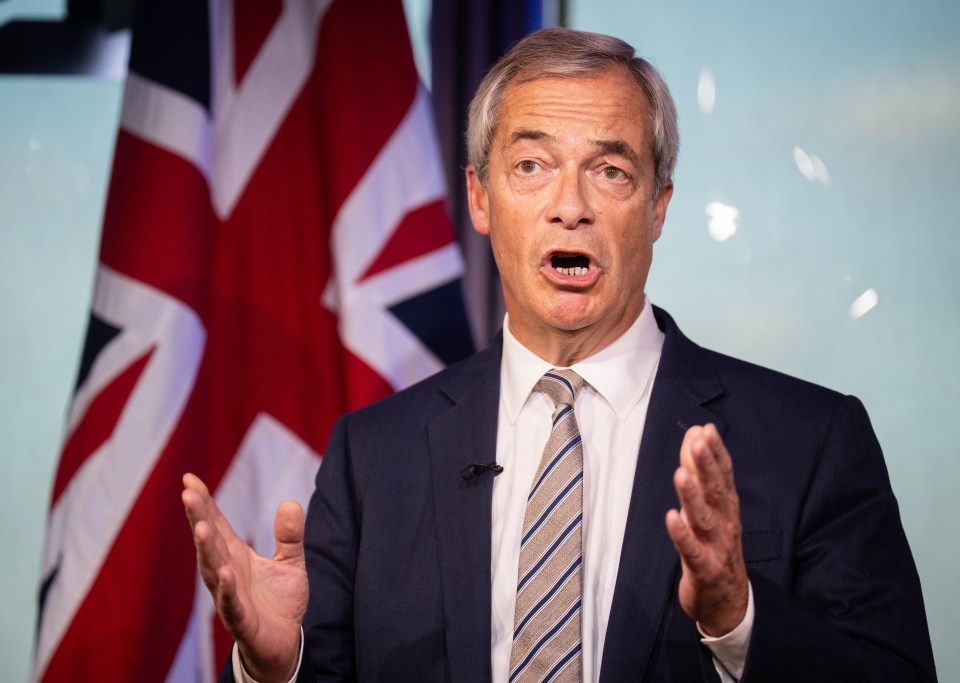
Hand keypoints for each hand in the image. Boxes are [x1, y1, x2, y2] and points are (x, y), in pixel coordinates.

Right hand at [182, 473, 307, 681]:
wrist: (283, 644)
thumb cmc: (279, 601)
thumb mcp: (290, 562)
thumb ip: (290, 535)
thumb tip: (291, 502)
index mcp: (235, 555)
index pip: (215, 523)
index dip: (204, 502)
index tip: (189, 478)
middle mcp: (226, 572)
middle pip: (209, 541)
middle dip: (198, 517)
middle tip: (188, 493)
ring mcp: (230, 596)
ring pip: (213, 570)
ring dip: (206, 549)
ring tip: (201, 528)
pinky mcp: (241, 620)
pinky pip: (231, 603)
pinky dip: (227, 589)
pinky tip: (226, 573)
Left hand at [665, 424, 748, 635]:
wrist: (727, 600)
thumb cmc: (716, 546)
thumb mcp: (710, 508)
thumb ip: (701, 472)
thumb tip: (694, 435)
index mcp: (727, 507)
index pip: (724, 475)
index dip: (716, 452)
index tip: (706, 429)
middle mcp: (725, 523)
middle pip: (716, 491)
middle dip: (706, 465)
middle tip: (698, 442)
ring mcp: (716, 546)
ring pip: (704, 517)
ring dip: (692, 495)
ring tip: (681, 474)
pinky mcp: (703, 569)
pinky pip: (691, 550)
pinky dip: (682, 534)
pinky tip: (671, 517)